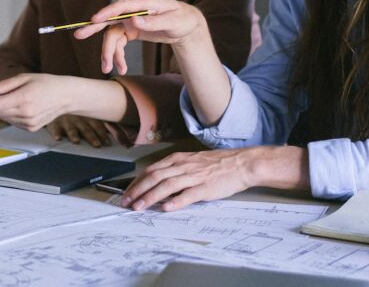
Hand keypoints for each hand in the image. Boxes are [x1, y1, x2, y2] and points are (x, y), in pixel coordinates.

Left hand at [0, 73, 72, 131]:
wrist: (65, 96)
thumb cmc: (47, 84)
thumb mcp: (25, 77)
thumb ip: (5, 84)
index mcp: (24, 99)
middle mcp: (26, 113)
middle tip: (5, 93)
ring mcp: (29, 123)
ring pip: (4, 118)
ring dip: (5, 109)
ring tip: (18, 99)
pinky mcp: (31, 128)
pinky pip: (13, 122)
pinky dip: (13, 115)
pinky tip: (24, 107)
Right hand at [46, 114, 110, 147]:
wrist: (56, 98)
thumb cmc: (75, 110)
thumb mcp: (86, 111)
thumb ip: (96, 120)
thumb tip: (111, 133)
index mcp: (87, 116)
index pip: (97, 126)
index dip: (103, 135)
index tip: (108, 144)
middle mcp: (77, 118)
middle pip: (86, 129)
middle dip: (91, 137)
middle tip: (97, 145)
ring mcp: (65, 120)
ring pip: (71, 129)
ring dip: (74, 135)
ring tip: (76, 141)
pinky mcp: (54, 123)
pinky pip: (54, 128)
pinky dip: (56, 133)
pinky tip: (58, 138)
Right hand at [74, 0, 207, 74]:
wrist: (186, 26)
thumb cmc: (183, 19)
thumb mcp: (174, 22)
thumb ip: (155, 21)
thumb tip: (135, 20)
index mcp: (145, 3)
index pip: (122, 6)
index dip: (108, 12)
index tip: (94, 19)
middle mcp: (134, 11)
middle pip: (110, 18)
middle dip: (94, 28)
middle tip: (78, 35)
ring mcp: (131, 21)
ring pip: (113, 35)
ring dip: (109, 52)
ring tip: (107, 68)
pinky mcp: (131, 30)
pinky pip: (119, 43)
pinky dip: (117, 55)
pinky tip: (121, 67)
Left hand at [121, 146, 306, 210]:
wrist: (241, 163)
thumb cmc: (218, 164)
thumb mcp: (192, 162)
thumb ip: (176, 170)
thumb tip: (159, 182)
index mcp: (178, 160)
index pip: (151, 170)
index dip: (137, 182)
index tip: (127, 192)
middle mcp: (183, 166)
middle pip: (154, 177)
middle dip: (138, 190)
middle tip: (127, 202)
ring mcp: (194, 176)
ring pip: (166, 186)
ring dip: (150, 197)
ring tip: (139, 207)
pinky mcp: (206, 188)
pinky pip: (188, 195)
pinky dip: (176, 202)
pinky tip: (166, 208)